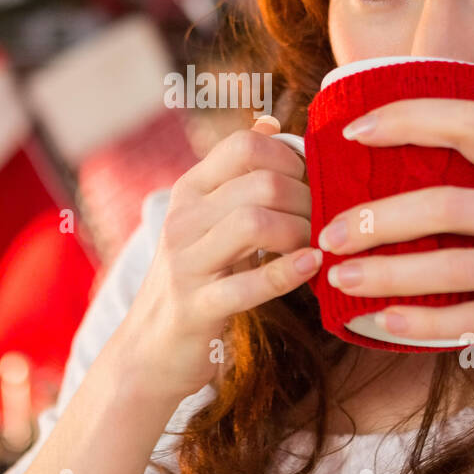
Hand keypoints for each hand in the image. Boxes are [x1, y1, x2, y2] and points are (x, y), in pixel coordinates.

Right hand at [107, 115, 317, 404]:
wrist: (149, 352)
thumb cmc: (196, 280)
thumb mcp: (208, 220)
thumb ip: (237, 176)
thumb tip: (271, 122)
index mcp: (189, 191)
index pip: (244, 145)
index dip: (290, 157)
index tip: (310, 183)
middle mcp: (183, 219)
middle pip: (260, 183)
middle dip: (306, 199)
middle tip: (324, 221)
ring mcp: (185, 263)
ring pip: (254, 223)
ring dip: (300, 233)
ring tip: (316, 246)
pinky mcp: (196, 307)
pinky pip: (250, 283)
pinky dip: (289, 272)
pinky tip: (314, 266)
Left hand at [315, 98, 473, 349]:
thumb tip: (435, 163)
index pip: (468, 121)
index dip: (406, 118)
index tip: (355, 130)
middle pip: (445, 205)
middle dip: (374, 219)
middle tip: (328, 231)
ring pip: (453, 269)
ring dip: (387, 274)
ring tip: (342, 278)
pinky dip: (427, 324)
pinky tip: (387, 322)